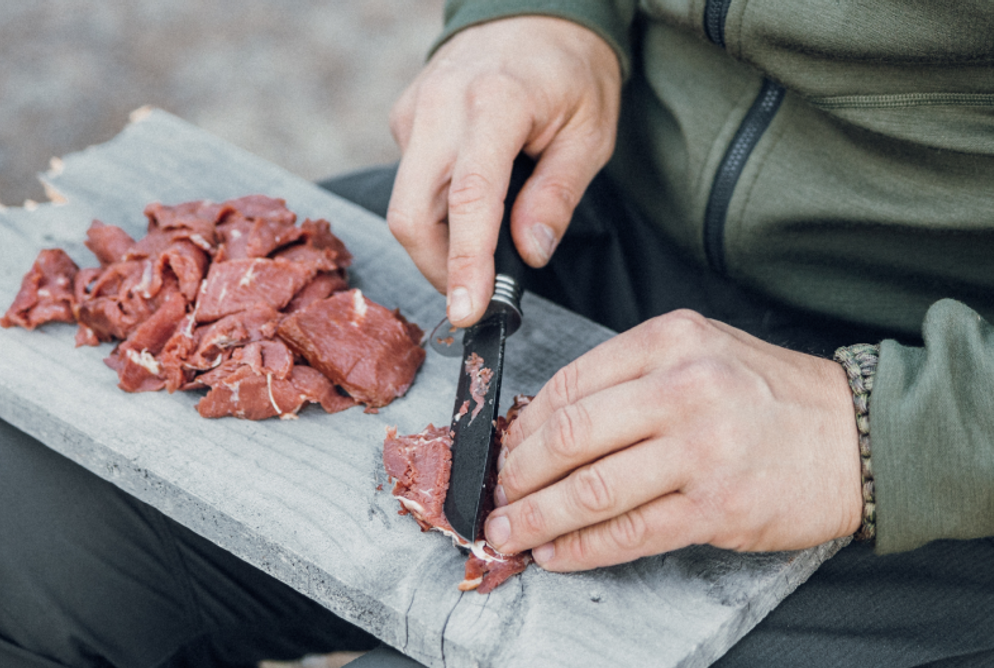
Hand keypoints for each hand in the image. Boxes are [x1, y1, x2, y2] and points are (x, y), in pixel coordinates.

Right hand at [387, 15, 620, 326]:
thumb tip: (528, 256)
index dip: (464, 264)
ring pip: (404, 204)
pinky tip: (469, 201)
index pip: (468, 200)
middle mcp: (440, 106)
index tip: (467, 312)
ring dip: (436, 243)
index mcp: (494, 105)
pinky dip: (435, 209)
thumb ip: (557, 195)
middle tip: (475, 295)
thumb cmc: (570, 70)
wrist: (532, 10)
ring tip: (478, 253)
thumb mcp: (590, 132)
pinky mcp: (403, 118)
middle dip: (438, 268)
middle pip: (411, 214)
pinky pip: (409, 181)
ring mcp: (414, 111)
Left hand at [484, 311, 864, 570]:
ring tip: (508, 533)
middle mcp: (684, 388)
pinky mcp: (717, 507)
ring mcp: (701, 450)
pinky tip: (556, 553)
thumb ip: (627, 379)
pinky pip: (628, 533)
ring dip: (535, 519)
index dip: (519, 428)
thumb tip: (542, 426)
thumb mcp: (700, 354)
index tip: (499, 452)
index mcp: (670, 341)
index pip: (568, 386)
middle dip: (516, 475)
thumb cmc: (771, 398)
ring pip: (589, 491)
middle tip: (493, 497)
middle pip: (567, 438)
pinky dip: (580, 548)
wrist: (862, 436)